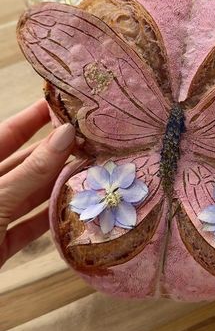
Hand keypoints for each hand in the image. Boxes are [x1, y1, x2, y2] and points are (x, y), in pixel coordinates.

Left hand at [0, 100, 74, 266]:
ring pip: (29, 195)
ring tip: (90, 169)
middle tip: (89, 139)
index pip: (7, 133)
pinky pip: (29, 227)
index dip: (34, 118)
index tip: (63, 104)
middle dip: (55, 153)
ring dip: (58, 185)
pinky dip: (51, 218)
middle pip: (23, 164)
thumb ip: (32, 170)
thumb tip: (66, 134)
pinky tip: (74, 207)